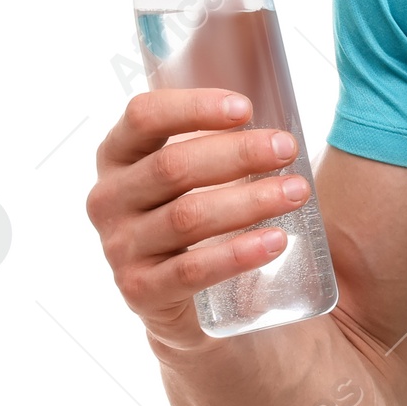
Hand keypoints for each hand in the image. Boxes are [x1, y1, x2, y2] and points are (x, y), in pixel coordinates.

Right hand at [86, 89, 312, 352]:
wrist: (189, 304)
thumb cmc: (202, 213)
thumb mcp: (198, 171)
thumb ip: (221, 135)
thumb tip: (282, 101)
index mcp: (119, 155)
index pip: (143, 117)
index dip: (193, 107)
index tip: (246, 108)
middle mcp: (109, 198)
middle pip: (172, 166)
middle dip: (238, 153)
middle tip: (288, 148)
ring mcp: (119, 247)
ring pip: (187, 216)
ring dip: (250, 201)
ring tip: (297, 192)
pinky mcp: (140, 291)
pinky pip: (191, 271)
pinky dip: (238, 253)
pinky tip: (276, 241)